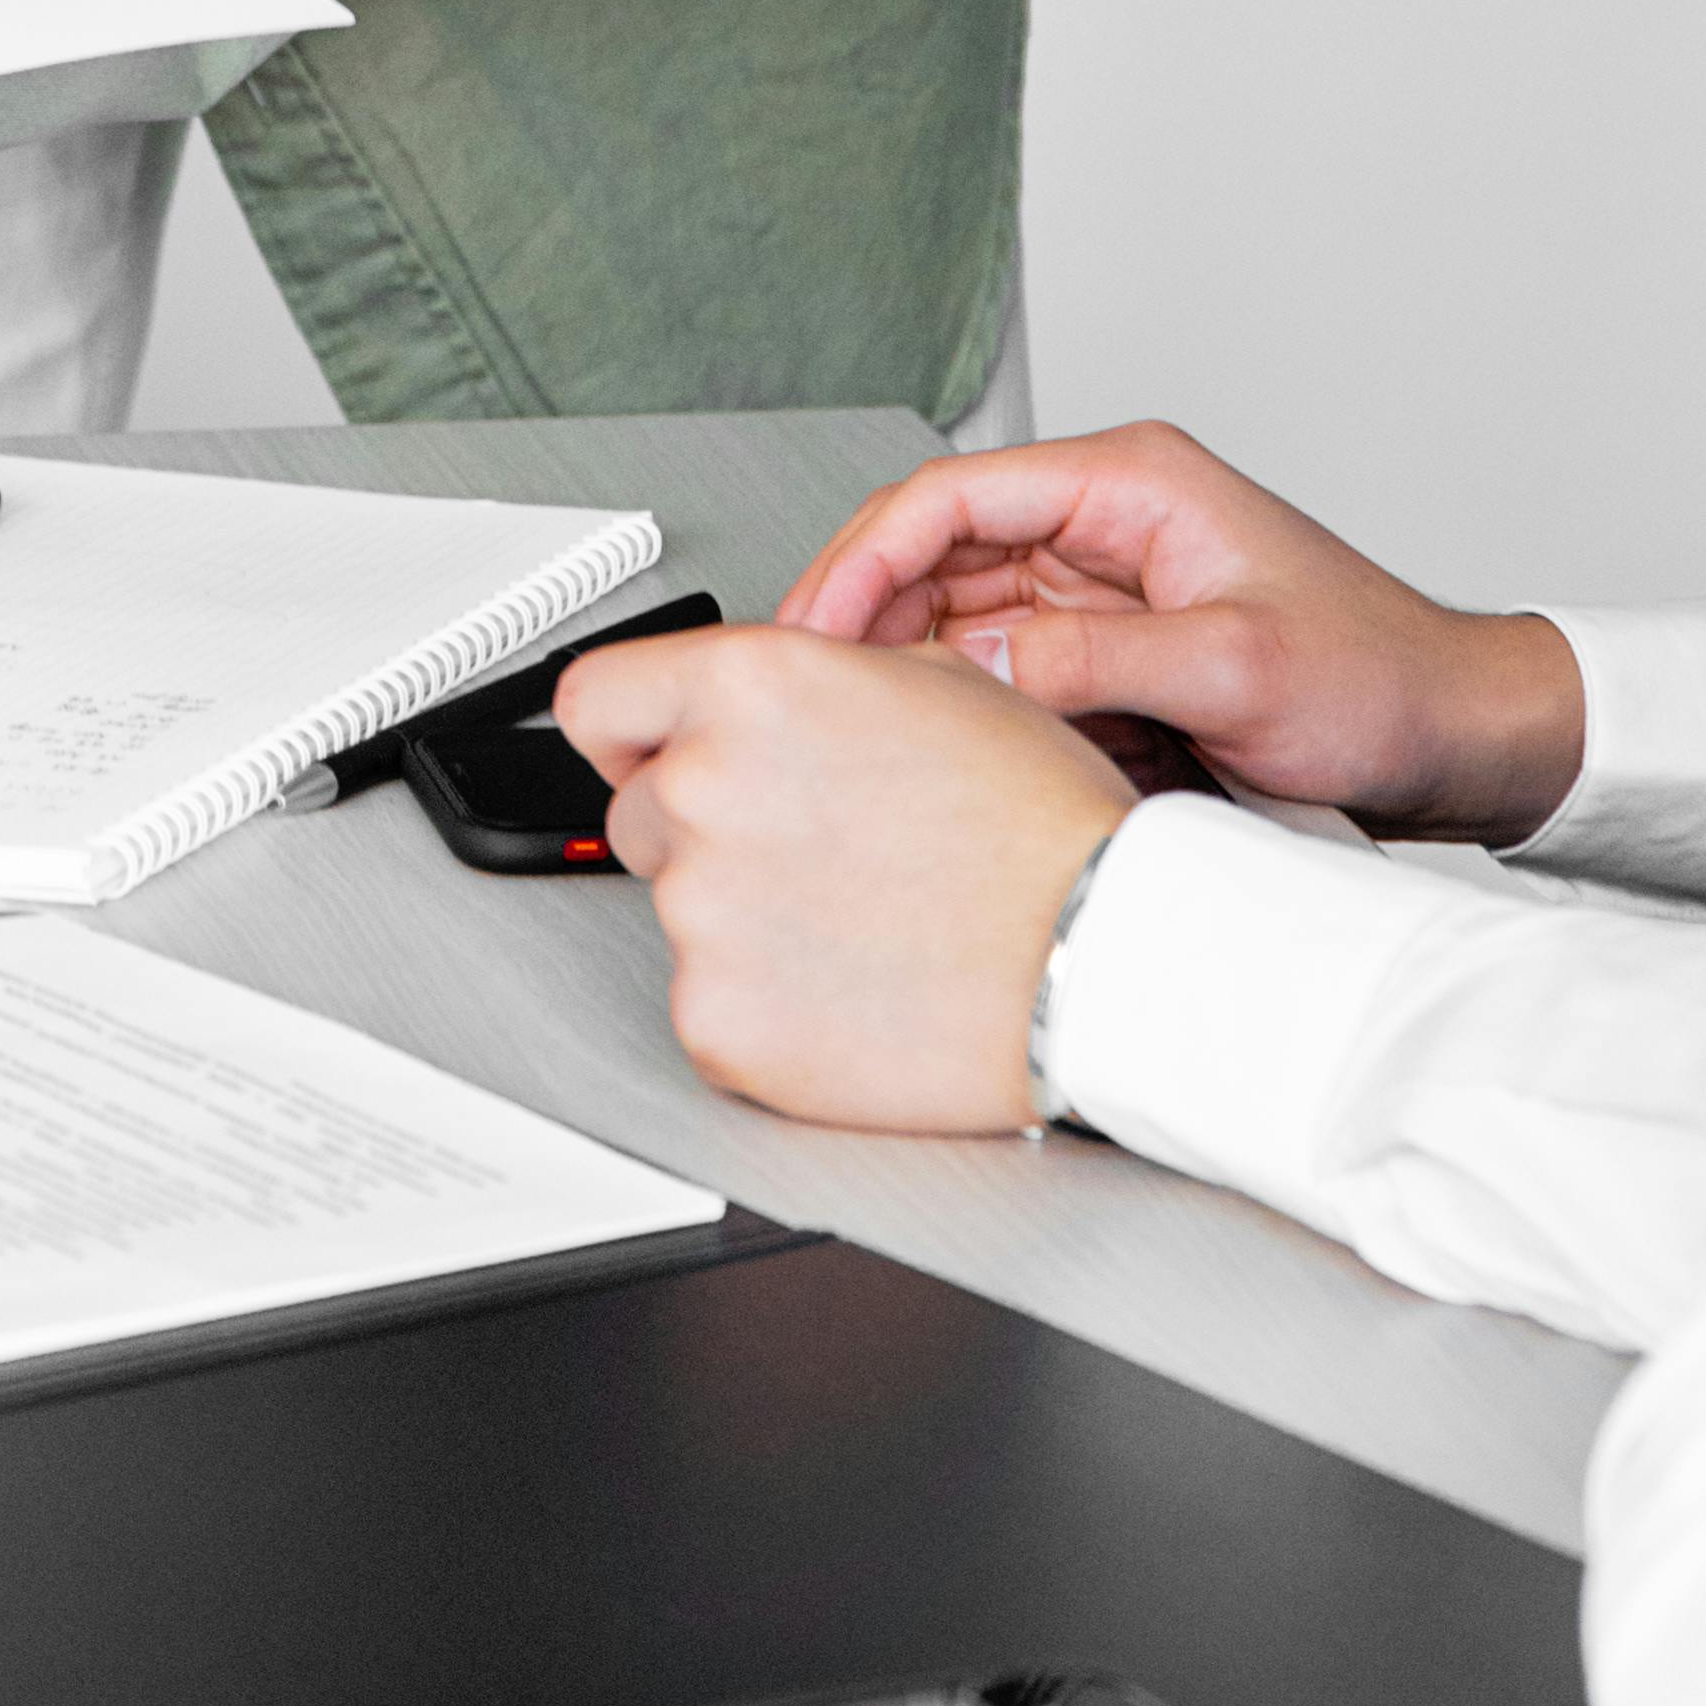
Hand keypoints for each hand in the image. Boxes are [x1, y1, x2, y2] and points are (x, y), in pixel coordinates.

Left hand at [553, 621, 1128, 1133]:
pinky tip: (854, 991)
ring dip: (747, 922)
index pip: (596, 698)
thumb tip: (759, 702)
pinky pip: (710, 1007)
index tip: (648, 756)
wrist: (1109, 957)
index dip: (628, 733)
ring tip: (864, 927)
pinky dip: (767, 1010)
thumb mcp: (934, 682)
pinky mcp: (719, 1023)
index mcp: (750, 686)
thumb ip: (809, 682)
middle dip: (706, 833)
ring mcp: (704, 912)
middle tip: (817, 859)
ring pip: (685, 913)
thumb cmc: (1045, 825)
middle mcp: (706, 786)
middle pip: (640, 814)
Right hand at [777, 418, 1587, 841]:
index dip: (864, 556)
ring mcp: (1107, 587)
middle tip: (808, 696)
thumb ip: (1093, 662)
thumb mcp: (1235, 670)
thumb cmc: (1382, 683)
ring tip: (855, 730)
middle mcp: (1108, 522)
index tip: (812, 627)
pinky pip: (1004, 665)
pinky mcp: (1114, 649)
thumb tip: (965, 667)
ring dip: (906, 664)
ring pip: (959, 610)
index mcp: (1131, 483)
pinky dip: (959, 700)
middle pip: (938, 550)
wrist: (1461, 740)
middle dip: (863, 615)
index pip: (951, 495)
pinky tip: (930, 748)